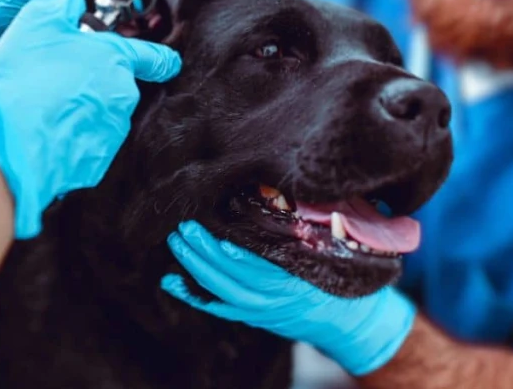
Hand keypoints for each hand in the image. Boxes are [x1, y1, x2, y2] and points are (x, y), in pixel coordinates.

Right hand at [0, 0, 181, 238]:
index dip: (161, 58)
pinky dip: (71, 135)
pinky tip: (44, 130)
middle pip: (117, 85)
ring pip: (102, 114)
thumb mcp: (37, 20)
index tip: (168, 62)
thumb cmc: (26, 80)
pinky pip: (87, 142)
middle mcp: (123, 97)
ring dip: (81, 109)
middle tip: (59, 79)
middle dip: (95, 81)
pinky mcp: (96, 161)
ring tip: (44, 105)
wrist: (13, 146)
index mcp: (116, 61)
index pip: (155, 57)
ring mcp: (112, 132)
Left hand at [161, 221, 416, 375]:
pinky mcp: (249, 316)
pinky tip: (170, 281)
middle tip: (185, 225)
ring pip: (219, 289)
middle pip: (232, 275)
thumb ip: (309, 228)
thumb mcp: (330, 250)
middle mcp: (274, 297)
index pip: (263, 265)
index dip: (239, 252)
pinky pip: (215, 307)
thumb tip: (288, 192)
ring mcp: (259, 310)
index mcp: (296, 277)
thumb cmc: (336, 275)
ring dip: (194, 265)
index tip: (218, 230)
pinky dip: (191, 294)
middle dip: (205, 251)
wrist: (343, 320)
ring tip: (176, 240)